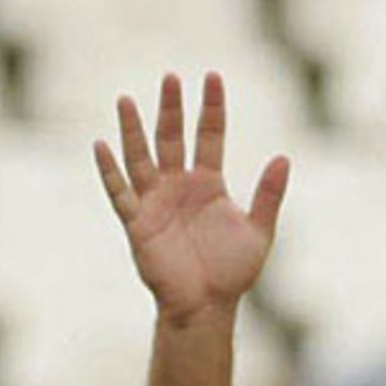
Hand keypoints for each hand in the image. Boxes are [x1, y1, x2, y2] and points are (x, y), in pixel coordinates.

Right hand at [95, 71, 289, 321]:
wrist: (207, 308)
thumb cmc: (232, 274)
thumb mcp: (258, 232)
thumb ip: (268, 196)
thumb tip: (284, 157)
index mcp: (208, 183)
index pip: (209, 135)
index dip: (211, 107)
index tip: (213, 77)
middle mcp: (179, 186)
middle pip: (172, 137)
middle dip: (171, 108)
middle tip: (170, 77)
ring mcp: (156, 202)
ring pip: (141, 157)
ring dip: (133, 131)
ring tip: (125, 100)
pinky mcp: (138, 223)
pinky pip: (120, 193)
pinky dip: (110, 172)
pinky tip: (102, 146)